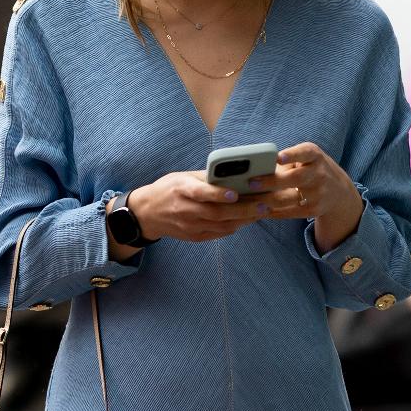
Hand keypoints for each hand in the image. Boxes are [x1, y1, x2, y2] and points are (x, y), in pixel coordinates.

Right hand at [108, 172, 265, 253]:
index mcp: (181, 190)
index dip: (217, 194)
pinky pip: (218, 233)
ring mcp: (190, 226)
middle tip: (263, 204)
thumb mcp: (183, 177)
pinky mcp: (194, 237)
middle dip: (243, 209)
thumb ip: (207, 177)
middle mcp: (185, 210)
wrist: (147, 214)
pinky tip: (246, 219)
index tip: (234, 193)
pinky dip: (234, 226)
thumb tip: (234, 174)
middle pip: (217, 212)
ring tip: (261, 211)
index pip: (200, 193)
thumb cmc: (169, 189)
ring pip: (221, 225)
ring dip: (243, 219)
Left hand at [246, 142, 363, 252]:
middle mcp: (319, 173)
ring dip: (266, 200)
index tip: (278, 158)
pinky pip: (289, 212)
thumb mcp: (306, 159)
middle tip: (251, 183)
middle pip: (295, 178)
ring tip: (249, 199)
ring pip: (288, 198)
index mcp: (314, 156)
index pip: (305, 153)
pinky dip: (272, 212)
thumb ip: (285, 160)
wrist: (337, 191)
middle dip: (272, 181)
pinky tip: (258, 210)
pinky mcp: (314, 210)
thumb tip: (254, 167)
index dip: (292, 155)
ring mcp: (318, 193)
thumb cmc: (311, 169)